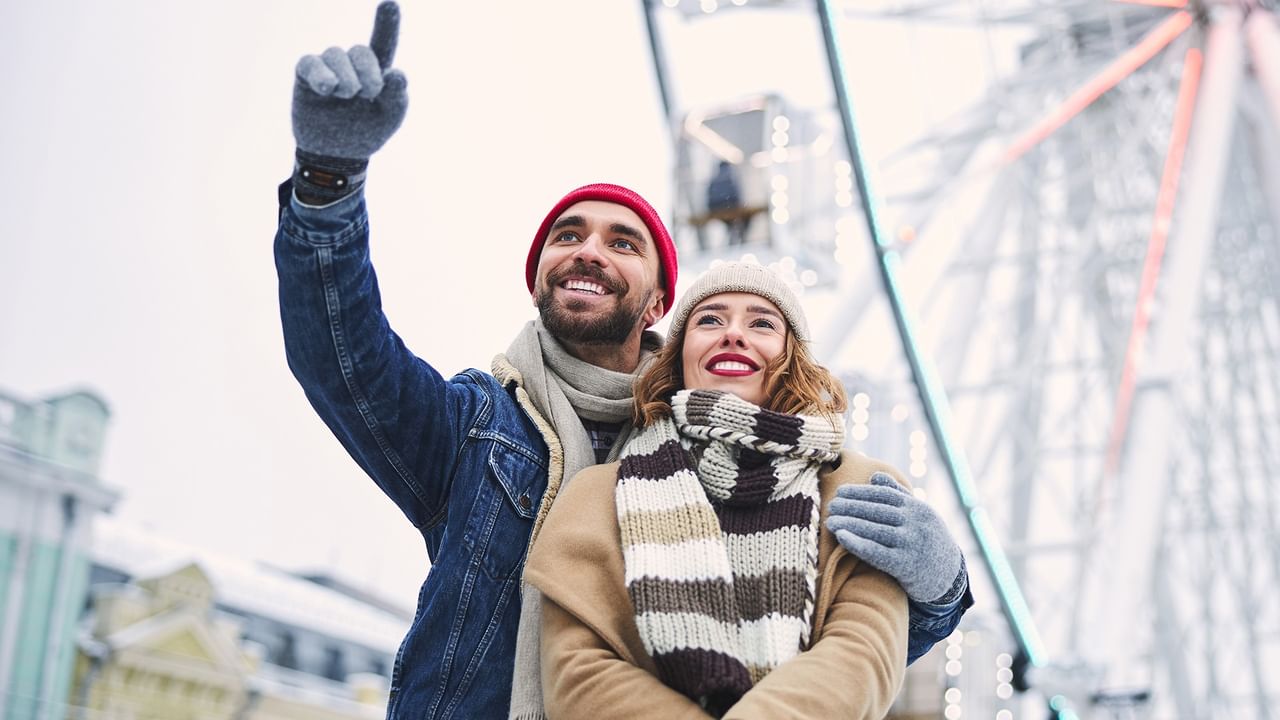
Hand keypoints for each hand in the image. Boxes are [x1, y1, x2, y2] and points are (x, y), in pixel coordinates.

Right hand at [292, 1, 407, 161]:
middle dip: (368, 71)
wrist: (336, 155)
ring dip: (345, 77)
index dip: (387, 23)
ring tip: (346, 95)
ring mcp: (328, 68)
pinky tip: (327, 87)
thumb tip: (397, 74)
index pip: (383, 42)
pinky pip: (309, 62)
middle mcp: (352, 64)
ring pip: (335, 54)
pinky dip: (320, 73)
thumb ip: (397, 96)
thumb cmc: (366, 132)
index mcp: (376, 70)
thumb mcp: (389, 117)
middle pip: (360, 51)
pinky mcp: (306, 76)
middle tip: (370, 93)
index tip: (391, 4)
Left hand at [826, 473, 962, 602]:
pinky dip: (857, 544)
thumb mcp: (920, 515)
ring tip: (830, 521)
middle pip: (877, 511)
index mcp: (918, 508)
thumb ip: (898, 494)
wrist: (948, 576)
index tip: (840, 490)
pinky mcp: (905, 566)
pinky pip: (877, 553)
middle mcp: (916, 524)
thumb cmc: (927, 540)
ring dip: (849, 524)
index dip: (860, 492)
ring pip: (874, 530)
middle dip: (851, 507)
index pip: (884, 495)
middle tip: (831, 505)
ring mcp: (911, 544)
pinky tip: (841, 537)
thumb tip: (875, 475)